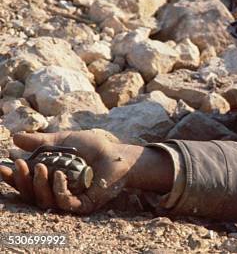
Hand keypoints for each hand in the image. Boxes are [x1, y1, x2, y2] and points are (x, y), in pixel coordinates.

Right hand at [0, 130, 172, 213]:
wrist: (117, 154)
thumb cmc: (93, 148)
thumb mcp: (64, 140)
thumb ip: (40, 142)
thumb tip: (14, 138)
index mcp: (49, 178)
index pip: (25, 182)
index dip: (12, 177)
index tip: (2, 167)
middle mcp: (55, 191)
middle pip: (30, 194)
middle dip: (21, 180)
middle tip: (19, 165)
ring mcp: (68, 199)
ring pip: (43, 200)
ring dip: (37, 184)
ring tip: (40, 166)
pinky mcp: (82, 205)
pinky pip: (63, 202)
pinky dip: (58, 189)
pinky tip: (59, 176)